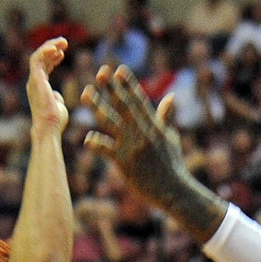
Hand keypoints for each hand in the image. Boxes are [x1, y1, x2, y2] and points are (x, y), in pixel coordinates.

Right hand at [27, 38, 69, 135]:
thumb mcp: (58, 105)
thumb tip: (57, 95)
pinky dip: (45, 52)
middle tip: (64, 42)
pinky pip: (36, 60)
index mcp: (39, 86)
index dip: (52, 57)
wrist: (49, 127)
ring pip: (37, 56)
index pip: (43, 66)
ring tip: (63, 42)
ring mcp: (33, 80)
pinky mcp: (35, 79)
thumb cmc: (54, 120)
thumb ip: (56, 97)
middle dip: (52, 48)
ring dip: (50, 46)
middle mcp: (34, 81)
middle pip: (40, 58)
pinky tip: (56, 48)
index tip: (62, 52)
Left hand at [83, 66, 187, 205]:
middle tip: (100, 72)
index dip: (128, 84)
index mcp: (154, 126)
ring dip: (97, 106)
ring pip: (111, 121)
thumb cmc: (173, 167)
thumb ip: (167, 117)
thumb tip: (171, 96)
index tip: (118, 70)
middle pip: (124, 105)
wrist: (174, 192)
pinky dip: (96, 143)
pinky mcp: (125, 162)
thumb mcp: (171, 139)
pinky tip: (87, 139)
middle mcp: (143, 132)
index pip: (139, 100)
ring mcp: (133, 146)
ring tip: (85, 93)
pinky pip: (106, 149)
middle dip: (112, 88)